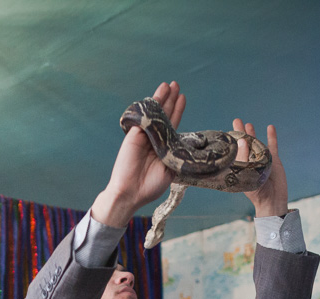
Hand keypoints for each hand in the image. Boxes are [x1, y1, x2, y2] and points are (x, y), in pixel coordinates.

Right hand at [91, 81, 185, 227]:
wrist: (131, 193)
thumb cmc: (150, 186)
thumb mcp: (171, 170)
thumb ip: (178, 155)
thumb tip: (187, 145)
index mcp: (163, 147)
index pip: (172, 125)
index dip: (177, 111)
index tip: (182, 98)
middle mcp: (154, 139)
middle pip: (164, 114)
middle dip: (170, 99)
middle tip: (176, 85)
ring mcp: (144, 135)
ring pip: (155, 112)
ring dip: (162, 97)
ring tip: (169, 84)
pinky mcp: (135, 135)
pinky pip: (144, 117)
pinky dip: (151, 105)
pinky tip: (157, 95)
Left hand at [231, 119, 286, 217]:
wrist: (272, 200)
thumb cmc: (256, 191)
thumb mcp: (246, 175)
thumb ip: (244, 157)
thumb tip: (242, 140)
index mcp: (241, 166)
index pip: (235, 150)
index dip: (231, 141)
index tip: (225, 132)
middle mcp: (250, 161)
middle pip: (245, 144)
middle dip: (240, 132)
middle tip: (236, 120)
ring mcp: (262, 159)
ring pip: (257, 143)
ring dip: (253, 133)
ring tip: (248, 124)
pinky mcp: (273, 160)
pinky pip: (273, 145)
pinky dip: (271, 136)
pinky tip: (270, 127)